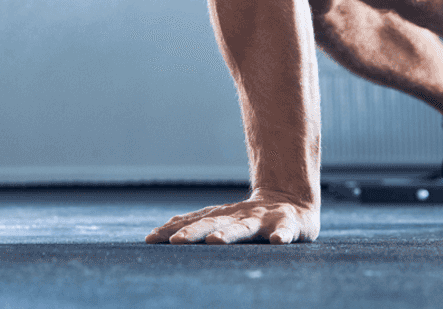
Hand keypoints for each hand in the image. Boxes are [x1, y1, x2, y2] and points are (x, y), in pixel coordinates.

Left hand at [145, 190, 319, 244]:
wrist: (292, 201)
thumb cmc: (251, 216)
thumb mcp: (221, 218)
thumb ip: (194, 224)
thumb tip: (154, 234)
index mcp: (222, 216)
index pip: (193, 222)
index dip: (172, 229)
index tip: (151, 239)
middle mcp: (238, 216)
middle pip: (213, 223)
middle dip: (194, 233)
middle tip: (175, 242)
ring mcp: (262, 219)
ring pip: (244, 228)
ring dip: (230, 234)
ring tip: (216, 241)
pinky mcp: (288, 224)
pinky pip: (285, 230)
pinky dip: (282, 235)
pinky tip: (278, 241)